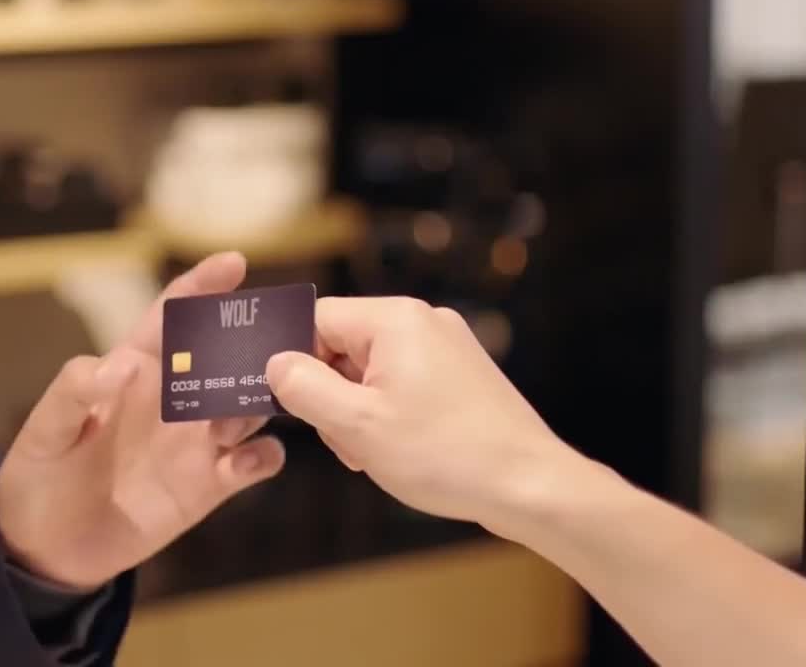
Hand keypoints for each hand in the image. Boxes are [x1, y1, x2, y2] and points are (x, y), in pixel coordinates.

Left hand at [0, 253, 285, 588]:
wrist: (44, 548)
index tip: (234, 263)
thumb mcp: (43, 432)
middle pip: (226, 356)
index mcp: (135, 370)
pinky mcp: (209, 484)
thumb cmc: (38, 476)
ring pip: (249, 404)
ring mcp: (196, 440)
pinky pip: (253, 461)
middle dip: (254, 340)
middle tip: (277, 336)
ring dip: (263, 397)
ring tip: (259, 400)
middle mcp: (174, 399)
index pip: (172, 318)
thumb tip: (120, 366)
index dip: (202, 287)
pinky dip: (264, 455)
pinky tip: (249, 459)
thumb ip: (74, 392)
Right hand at [265, 297, 578, 535]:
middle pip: (343, 345)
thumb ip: (304, 388)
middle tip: (344, 440)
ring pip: (372, 370)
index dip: (294, 360)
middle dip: (331, 394)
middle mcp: (423, 321)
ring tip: (375, 453)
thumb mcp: (357, 424)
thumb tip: (276, 364)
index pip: (317, 319)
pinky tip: (399, 451)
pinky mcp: (461, 375)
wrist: (530, 485)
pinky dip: (389, 415)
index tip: (289, 402)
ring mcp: (447, 347)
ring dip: (359, 412)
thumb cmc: (445, 454)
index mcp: (394, 319)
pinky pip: (403, 384)